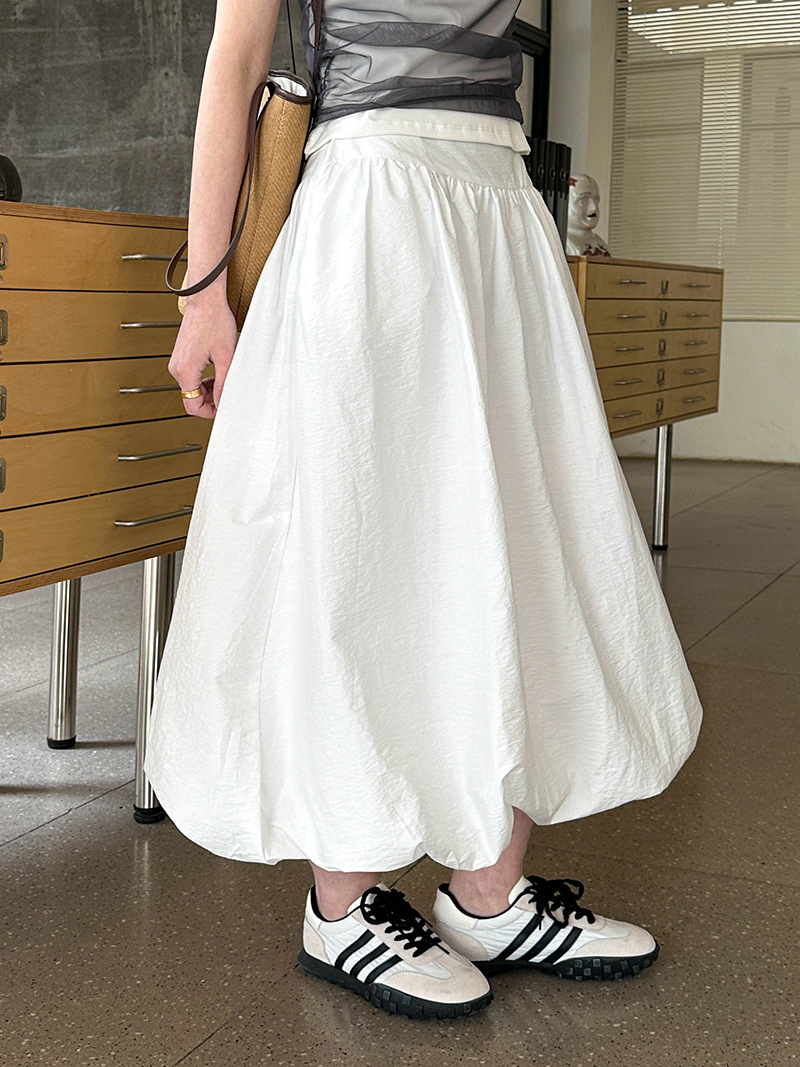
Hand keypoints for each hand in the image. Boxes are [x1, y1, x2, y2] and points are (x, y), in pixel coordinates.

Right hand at [168, 293, 238, 418]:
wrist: (205, 299)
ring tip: (224, 380)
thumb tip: (223, 403)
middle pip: (191, 398)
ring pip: (191, 388)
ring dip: (208, 390)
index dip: (210, 412)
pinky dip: (203, 380)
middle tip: (228, 391)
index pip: (192, 406)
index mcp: (185, 371)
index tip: (224, 407)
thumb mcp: (226, 357)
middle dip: (210, 400)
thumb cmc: (216, 322)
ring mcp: (176, 362)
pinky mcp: (180, 357)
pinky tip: (216, 372)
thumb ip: (224, 384)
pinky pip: (190, 377)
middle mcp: (176, 368)